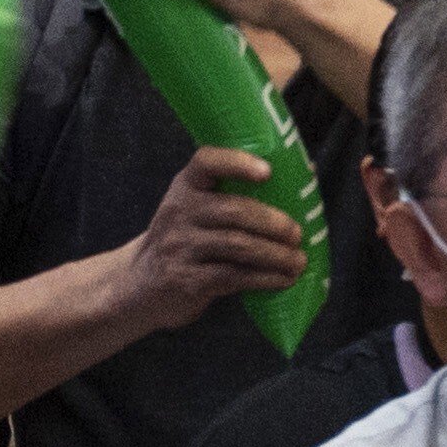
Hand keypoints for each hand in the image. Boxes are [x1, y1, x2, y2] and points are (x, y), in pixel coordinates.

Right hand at [109, 143, 314, 334]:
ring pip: (237, 245)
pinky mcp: (187, 280)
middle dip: (272, 222)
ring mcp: (181, 247)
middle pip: (233, 210)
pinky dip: (264, 278)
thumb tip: (305, 173)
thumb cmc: (183, 239)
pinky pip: (233, 276)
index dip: (237, 163)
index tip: (267, 171)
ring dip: (275, 254)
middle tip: (296, 233)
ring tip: (298, 261)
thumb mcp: (194, 210)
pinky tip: (282, 280)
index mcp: (185, 187)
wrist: (141, 284)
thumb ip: (233, 195)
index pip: (206, 163)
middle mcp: (179, 212)